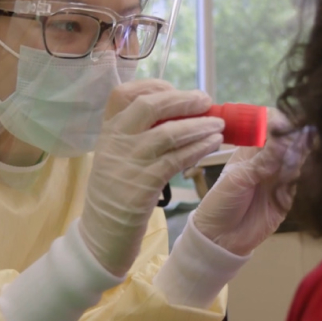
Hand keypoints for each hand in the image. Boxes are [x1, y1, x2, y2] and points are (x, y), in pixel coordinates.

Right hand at [79, 80, 224, 275]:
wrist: (102, 235)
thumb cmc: (116, 193)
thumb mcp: (116, 157)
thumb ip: (135, 135)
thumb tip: (176, 112)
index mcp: (107, 131)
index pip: (122, 94)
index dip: (151, 86)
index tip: (175, 88)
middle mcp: (115, 142)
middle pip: (149, 106)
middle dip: (182, 99)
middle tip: (206, 100)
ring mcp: (128, 162)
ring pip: (167, 133)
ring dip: (199, 125)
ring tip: (219, 125)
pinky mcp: (143, 185)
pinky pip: (176, 159)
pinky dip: (198, 148)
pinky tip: (213, 145)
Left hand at [193, 110, 310, 255]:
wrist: (221, 238)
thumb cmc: (221, 203)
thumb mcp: (237, 179)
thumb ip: (261, 162)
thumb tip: (283, 141)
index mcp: (250, 150)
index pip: (268, 126)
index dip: (277, 121)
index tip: (282, 121)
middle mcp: (267, 160)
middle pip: (287, 140)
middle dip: (294, 134)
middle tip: (300, 131)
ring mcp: (279, 177)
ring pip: (297, 158)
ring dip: (300, 151)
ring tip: (303, 143)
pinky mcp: (288, 195)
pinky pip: (298, 179)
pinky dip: (301, 172)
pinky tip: (302, 164)